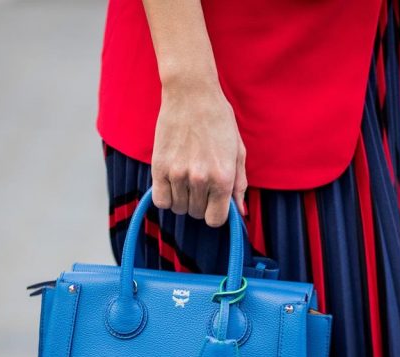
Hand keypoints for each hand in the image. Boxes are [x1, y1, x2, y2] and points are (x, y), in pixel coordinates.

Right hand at [150, 81, 246, 226]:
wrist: (191, 94)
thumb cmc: (218, 120)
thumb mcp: (237, 151)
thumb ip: (239, 184)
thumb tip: (240, 212)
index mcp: (223, 177)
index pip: (215, 220)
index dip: (215, 213)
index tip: (213, 203)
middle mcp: (200, 179)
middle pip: (196, 214)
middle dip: (199, 204)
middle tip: (200, 183)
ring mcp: (177, 174)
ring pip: (178, 208)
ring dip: (182, 199)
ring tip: (186, 177)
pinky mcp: (159, 168)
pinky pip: (160, 200)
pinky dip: (166, 196)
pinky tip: (172, 182)